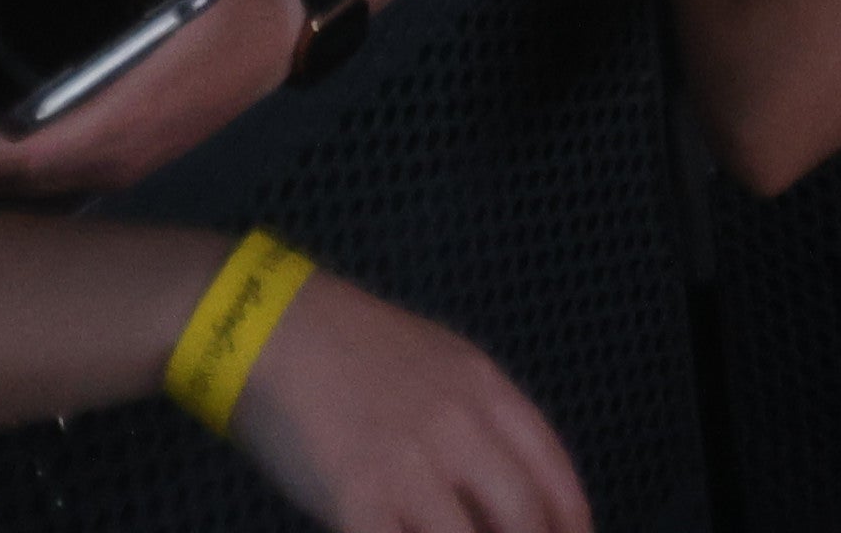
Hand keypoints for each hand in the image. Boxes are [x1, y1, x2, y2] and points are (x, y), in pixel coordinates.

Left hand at [0, 0, 290, 198]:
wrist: (272, 49)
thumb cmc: (235, 9)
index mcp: (129, 113)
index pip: (34, 153)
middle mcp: (117, 153)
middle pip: (15, 178)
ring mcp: (118, 165)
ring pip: (28, 185)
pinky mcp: (118, 163)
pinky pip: (48, 178)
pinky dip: (8, 160)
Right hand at [219, 265, 592, 532]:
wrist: (268, 326)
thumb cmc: (353, 347)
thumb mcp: (439, 360)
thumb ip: (478, 415)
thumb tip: (503, 483)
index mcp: (486, 389)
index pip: (553, 470)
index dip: (571, 518)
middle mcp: (460, 427)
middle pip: (522, 515)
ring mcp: (409, 464)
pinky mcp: (357, 496)